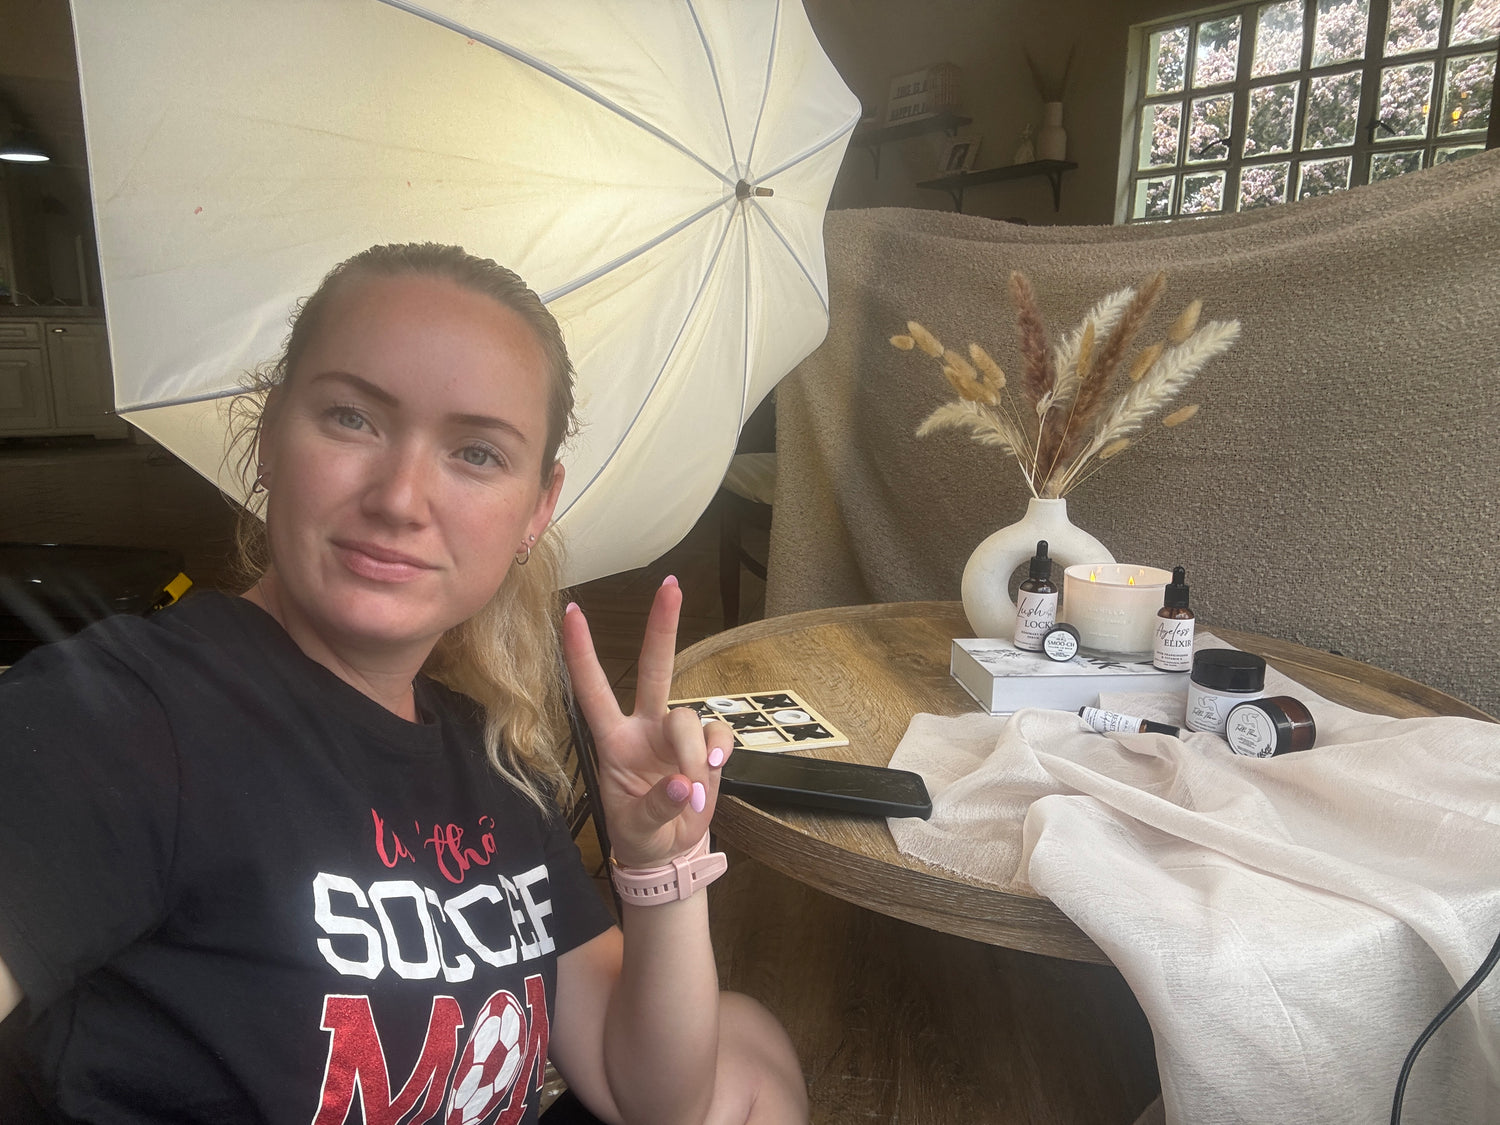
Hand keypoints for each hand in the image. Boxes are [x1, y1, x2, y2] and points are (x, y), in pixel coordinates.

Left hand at [561, 576, 733, 869]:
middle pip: (654, 669)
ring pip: (688, 717)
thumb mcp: (636, 830)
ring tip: (694, 791)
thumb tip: (686, 785)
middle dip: (662, 627)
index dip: (581, 652)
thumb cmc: (641, 836)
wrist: (670, 855)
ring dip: (694, 754)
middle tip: (671, 586)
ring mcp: (676, 736)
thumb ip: (658, 807)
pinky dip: (720, 753)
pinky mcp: (707, 747)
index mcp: (613, 741)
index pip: (591, 690)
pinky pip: (719, 733)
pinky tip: (714, 774)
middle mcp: (644, 729)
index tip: (571, 611)